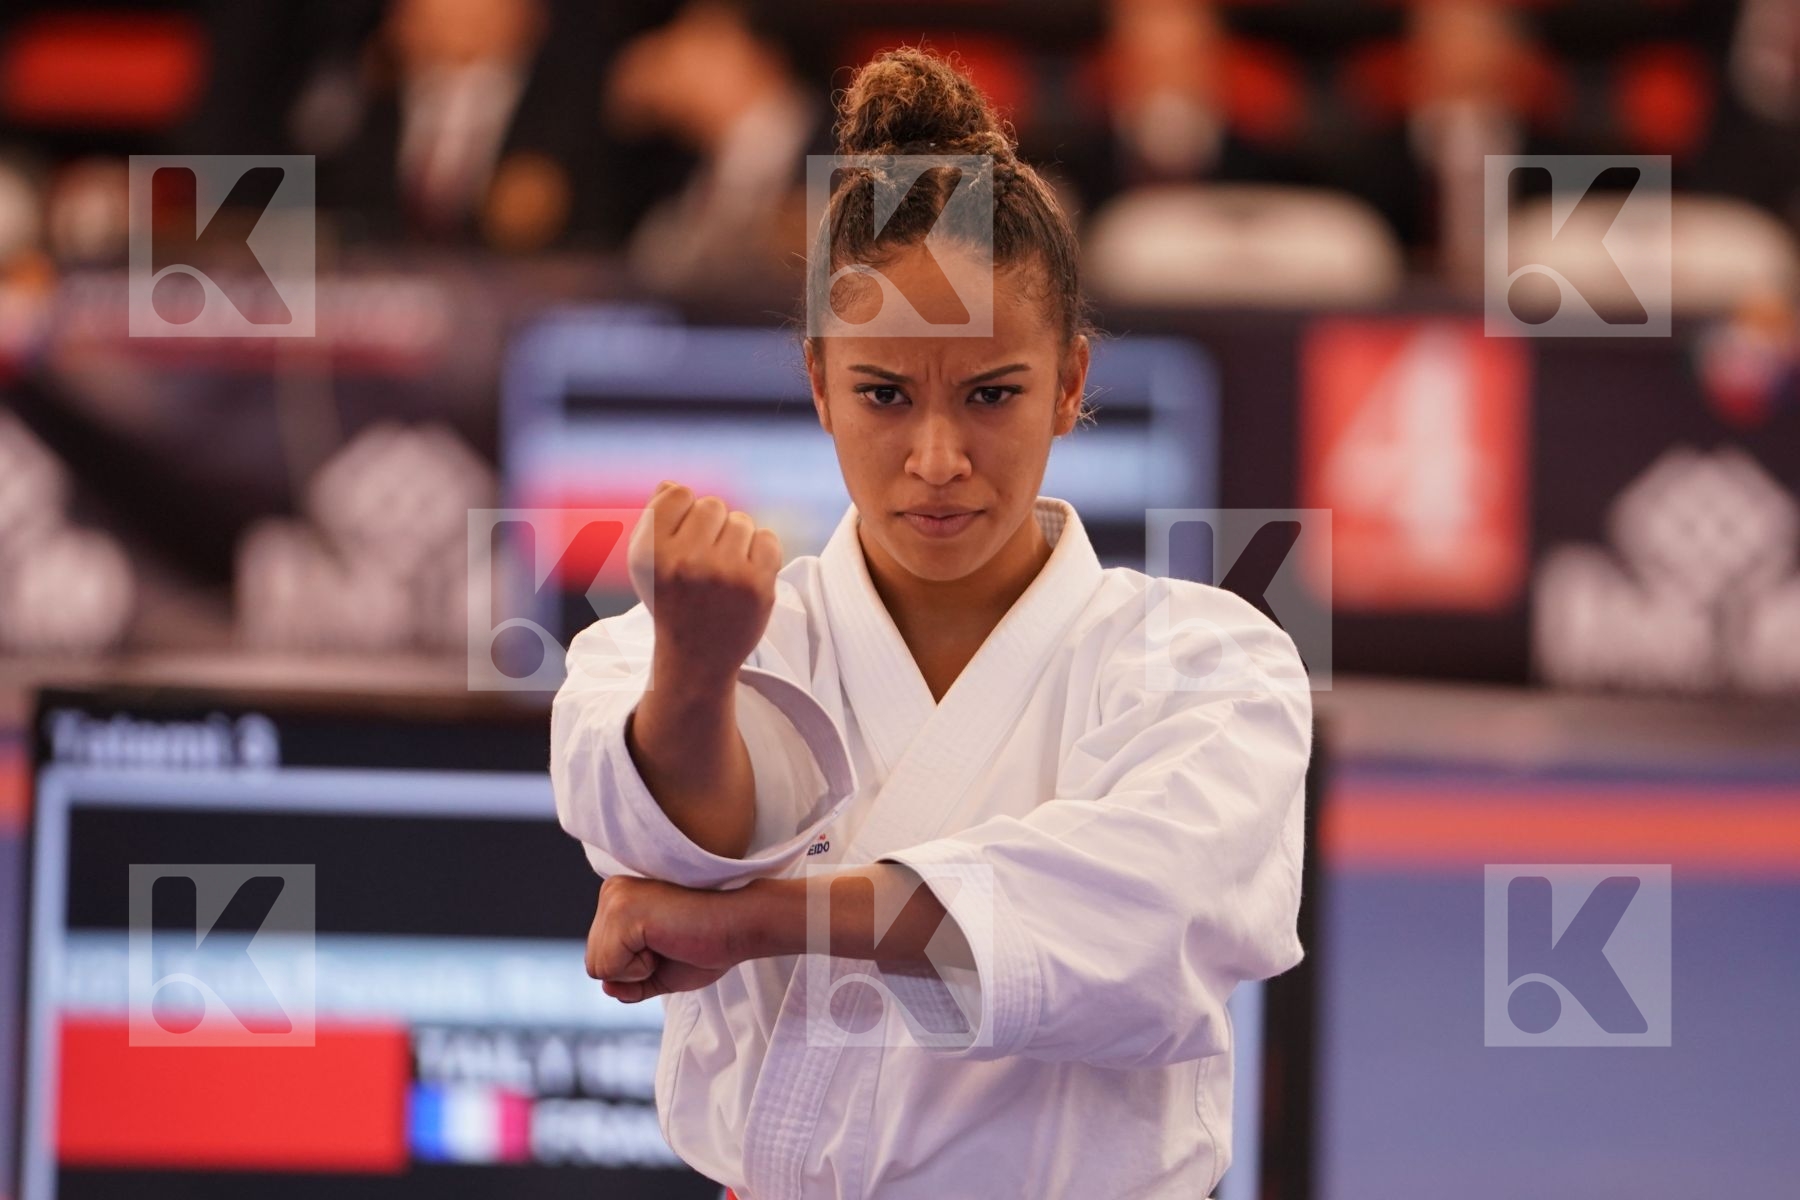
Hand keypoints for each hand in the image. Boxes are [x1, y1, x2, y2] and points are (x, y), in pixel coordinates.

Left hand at [585, 875, 750, 1002]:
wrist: (740, 927)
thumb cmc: (709, 944)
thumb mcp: (662, 971)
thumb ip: (631, 981)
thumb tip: (607, 988)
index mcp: (620, 899)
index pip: (601, 957)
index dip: (637, 969)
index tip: (671, 945)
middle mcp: (612, 892)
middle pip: (594, 964)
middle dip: (634, 971)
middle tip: (671, 944)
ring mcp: (615, 899)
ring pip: (597, 967)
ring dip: (637, 970)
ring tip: (668, 941)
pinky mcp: (622, 911)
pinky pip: (608, 967)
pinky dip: (639, 970)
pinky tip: (665, 942)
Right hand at [627, 481, 782, 684]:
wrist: (696, 658)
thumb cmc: (672, 601)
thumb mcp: (647, 562)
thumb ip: (654, 518)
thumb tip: (673, 485)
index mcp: (649, 551)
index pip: (678, 493)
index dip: (684, 513)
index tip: (682, 541)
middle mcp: (683, 561)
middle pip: (712, 505)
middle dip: (712, 527)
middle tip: (705, 562)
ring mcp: (722, 573)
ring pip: (741, 521)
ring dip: (737, 541)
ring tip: (723, 572)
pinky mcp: (756, 585)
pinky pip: (767, 538)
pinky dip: (760, 554)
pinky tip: (744, 577)